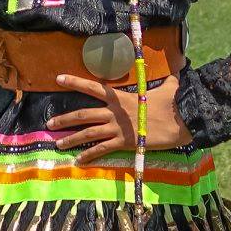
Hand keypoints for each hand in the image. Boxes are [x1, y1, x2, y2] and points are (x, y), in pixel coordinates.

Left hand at [49, 72, 193, 164]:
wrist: (180, 121)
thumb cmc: (174, 102)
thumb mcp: (168, 86)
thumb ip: (166, 80)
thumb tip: (177, 70)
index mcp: (120, 97)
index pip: (93, 87)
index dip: (75, 82)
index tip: (58, 79)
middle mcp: (115, 112)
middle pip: (84, 114)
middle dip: (65, 119)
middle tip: (49, 123)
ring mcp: (118, 128)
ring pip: (88, 133)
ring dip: (71, 138)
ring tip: (58, 144)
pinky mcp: (124, 142)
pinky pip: (102, 150)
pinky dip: (89, 155)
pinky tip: (79, 161)